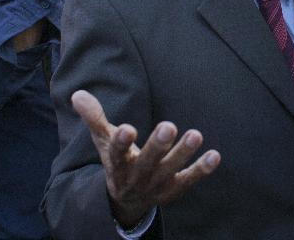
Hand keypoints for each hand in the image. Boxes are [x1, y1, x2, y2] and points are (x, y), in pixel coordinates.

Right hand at [71, 90, 219, 228]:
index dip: (121, 142)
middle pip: (146, 163)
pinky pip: (188, 180)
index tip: (126, 129)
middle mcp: (135, 177)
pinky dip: (201, 169)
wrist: (127, 200)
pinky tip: (215, 155)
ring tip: (196, 134)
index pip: (116, 154)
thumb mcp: (104, 140)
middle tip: (168, 126)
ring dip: (182, 154)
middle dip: (157, 146)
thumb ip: (94, 117)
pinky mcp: (173, 190)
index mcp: (117, 164)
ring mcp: (155, 185)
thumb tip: (78, 94)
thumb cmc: (117, 161)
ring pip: (169, 170)